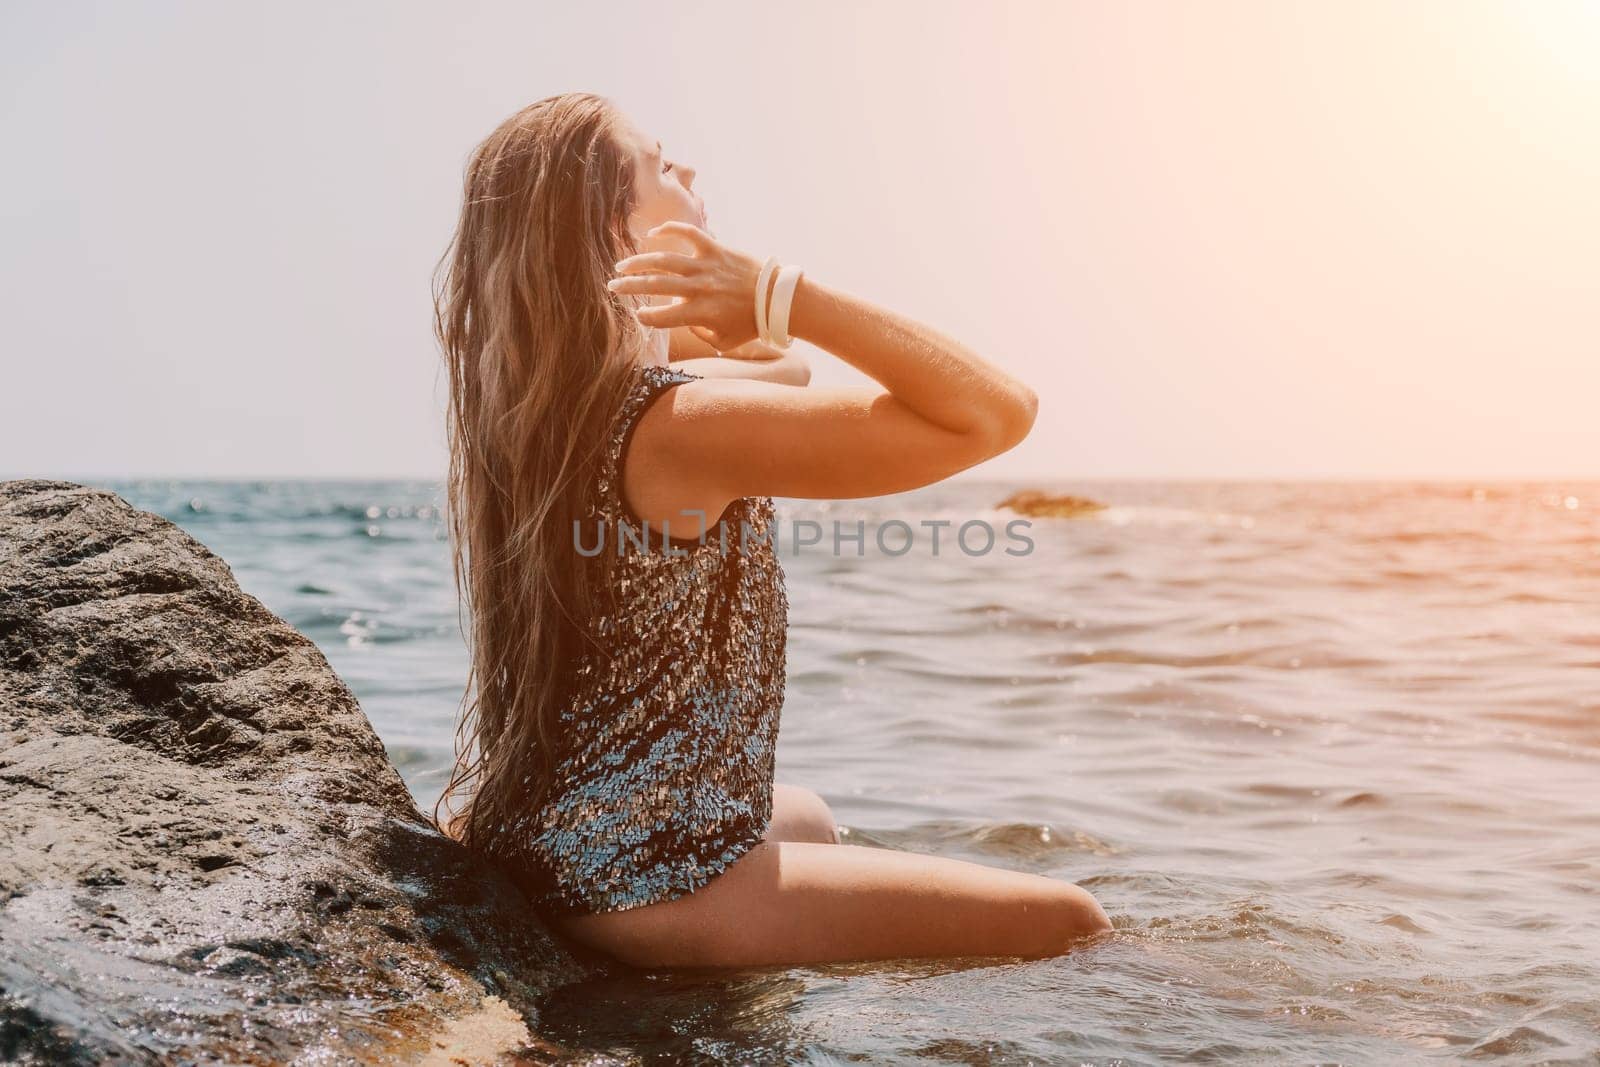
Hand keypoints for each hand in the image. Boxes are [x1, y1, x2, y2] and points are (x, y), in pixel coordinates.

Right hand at [608, 221, 764, 350]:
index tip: (637, 316)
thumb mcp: (723, 342)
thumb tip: (682, 321)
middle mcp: (698, 288)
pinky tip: (653, 234)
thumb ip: (699, 334)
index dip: (645, 317)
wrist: (777, 298)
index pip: (661, 317)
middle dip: (629, 287)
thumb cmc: (750, 324)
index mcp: (699, 313)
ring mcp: (706, 266)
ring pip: (664, 260)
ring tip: (622, 266)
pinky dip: (670, 229)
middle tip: (611, 288)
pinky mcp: (715, 249)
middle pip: (654, 285)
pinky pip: (689, 233)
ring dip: (639, 262)